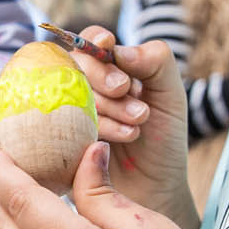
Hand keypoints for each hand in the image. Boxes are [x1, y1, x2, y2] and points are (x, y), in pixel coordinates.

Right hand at [71, 26, 195, 222]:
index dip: (94, 41)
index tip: (107, 44)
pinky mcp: (58, 140)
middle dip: (104, 78)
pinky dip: (94, 130)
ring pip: (69, 93)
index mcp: (109, 69)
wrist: (156, 188)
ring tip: (136, 128)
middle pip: (75, 64)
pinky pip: (62, 125)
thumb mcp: (171, 94)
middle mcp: (84, 87)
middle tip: (130, 95)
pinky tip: (116, 143)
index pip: (89, 41)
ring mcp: (67, 113)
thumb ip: (155, 61)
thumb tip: (117, 47)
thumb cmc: (163, 139)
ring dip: (108, 109)